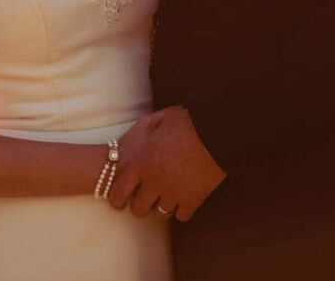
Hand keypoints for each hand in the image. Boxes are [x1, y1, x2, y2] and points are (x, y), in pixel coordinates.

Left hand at [107, 106, 226, 221]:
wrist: (217, 132)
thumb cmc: (187, 122)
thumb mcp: (159, 119)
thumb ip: (143, 131)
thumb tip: (133, 137)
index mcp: (142, 163)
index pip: (118, 192)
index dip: (117, 198)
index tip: (120, 199)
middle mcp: (155, 182)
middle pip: (138, 209)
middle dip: (140, 204)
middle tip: (145, 197)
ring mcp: (174, 194)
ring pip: (160, 213)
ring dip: (161, 205)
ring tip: (166, 195)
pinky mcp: (193, 200)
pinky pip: (181, 215)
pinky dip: (181, 209)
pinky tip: (183, 198)